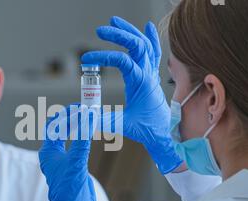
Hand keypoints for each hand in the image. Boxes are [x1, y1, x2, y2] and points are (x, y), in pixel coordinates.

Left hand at [39, 106, 96, 200]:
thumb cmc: (69, 190)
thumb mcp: (76, 162)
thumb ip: (82, 139)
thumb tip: (88, 117)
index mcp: (48, 152)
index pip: (54, 125)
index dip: (66, 114)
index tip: (80, 107)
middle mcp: (53, 154)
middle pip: (61, 129)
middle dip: (74, 118)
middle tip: (88, 109)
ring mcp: (63, 160)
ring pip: (70, 136)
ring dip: (79, 126)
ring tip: (91, 116)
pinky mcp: (73, 166)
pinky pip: (77, 145)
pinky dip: (84, 136)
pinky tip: (92, 132)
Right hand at [82, 16, 181, 173]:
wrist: (165, 133)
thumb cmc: (146, 129)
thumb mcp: (122, 125)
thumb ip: (102, 121)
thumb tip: (82, 117)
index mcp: (141, 82)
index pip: (122, 60)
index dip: (103, 57)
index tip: (85, 61)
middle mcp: (148, 73)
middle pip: (136, 45)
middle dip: (118, 34)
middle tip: (100, 30)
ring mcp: (152, 72)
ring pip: (145, 44)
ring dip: (130, 31)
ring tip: (115, 20)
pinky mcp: (152, 75)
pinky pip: (154, 51)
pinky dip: (150, 37)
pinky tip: (147, 27)